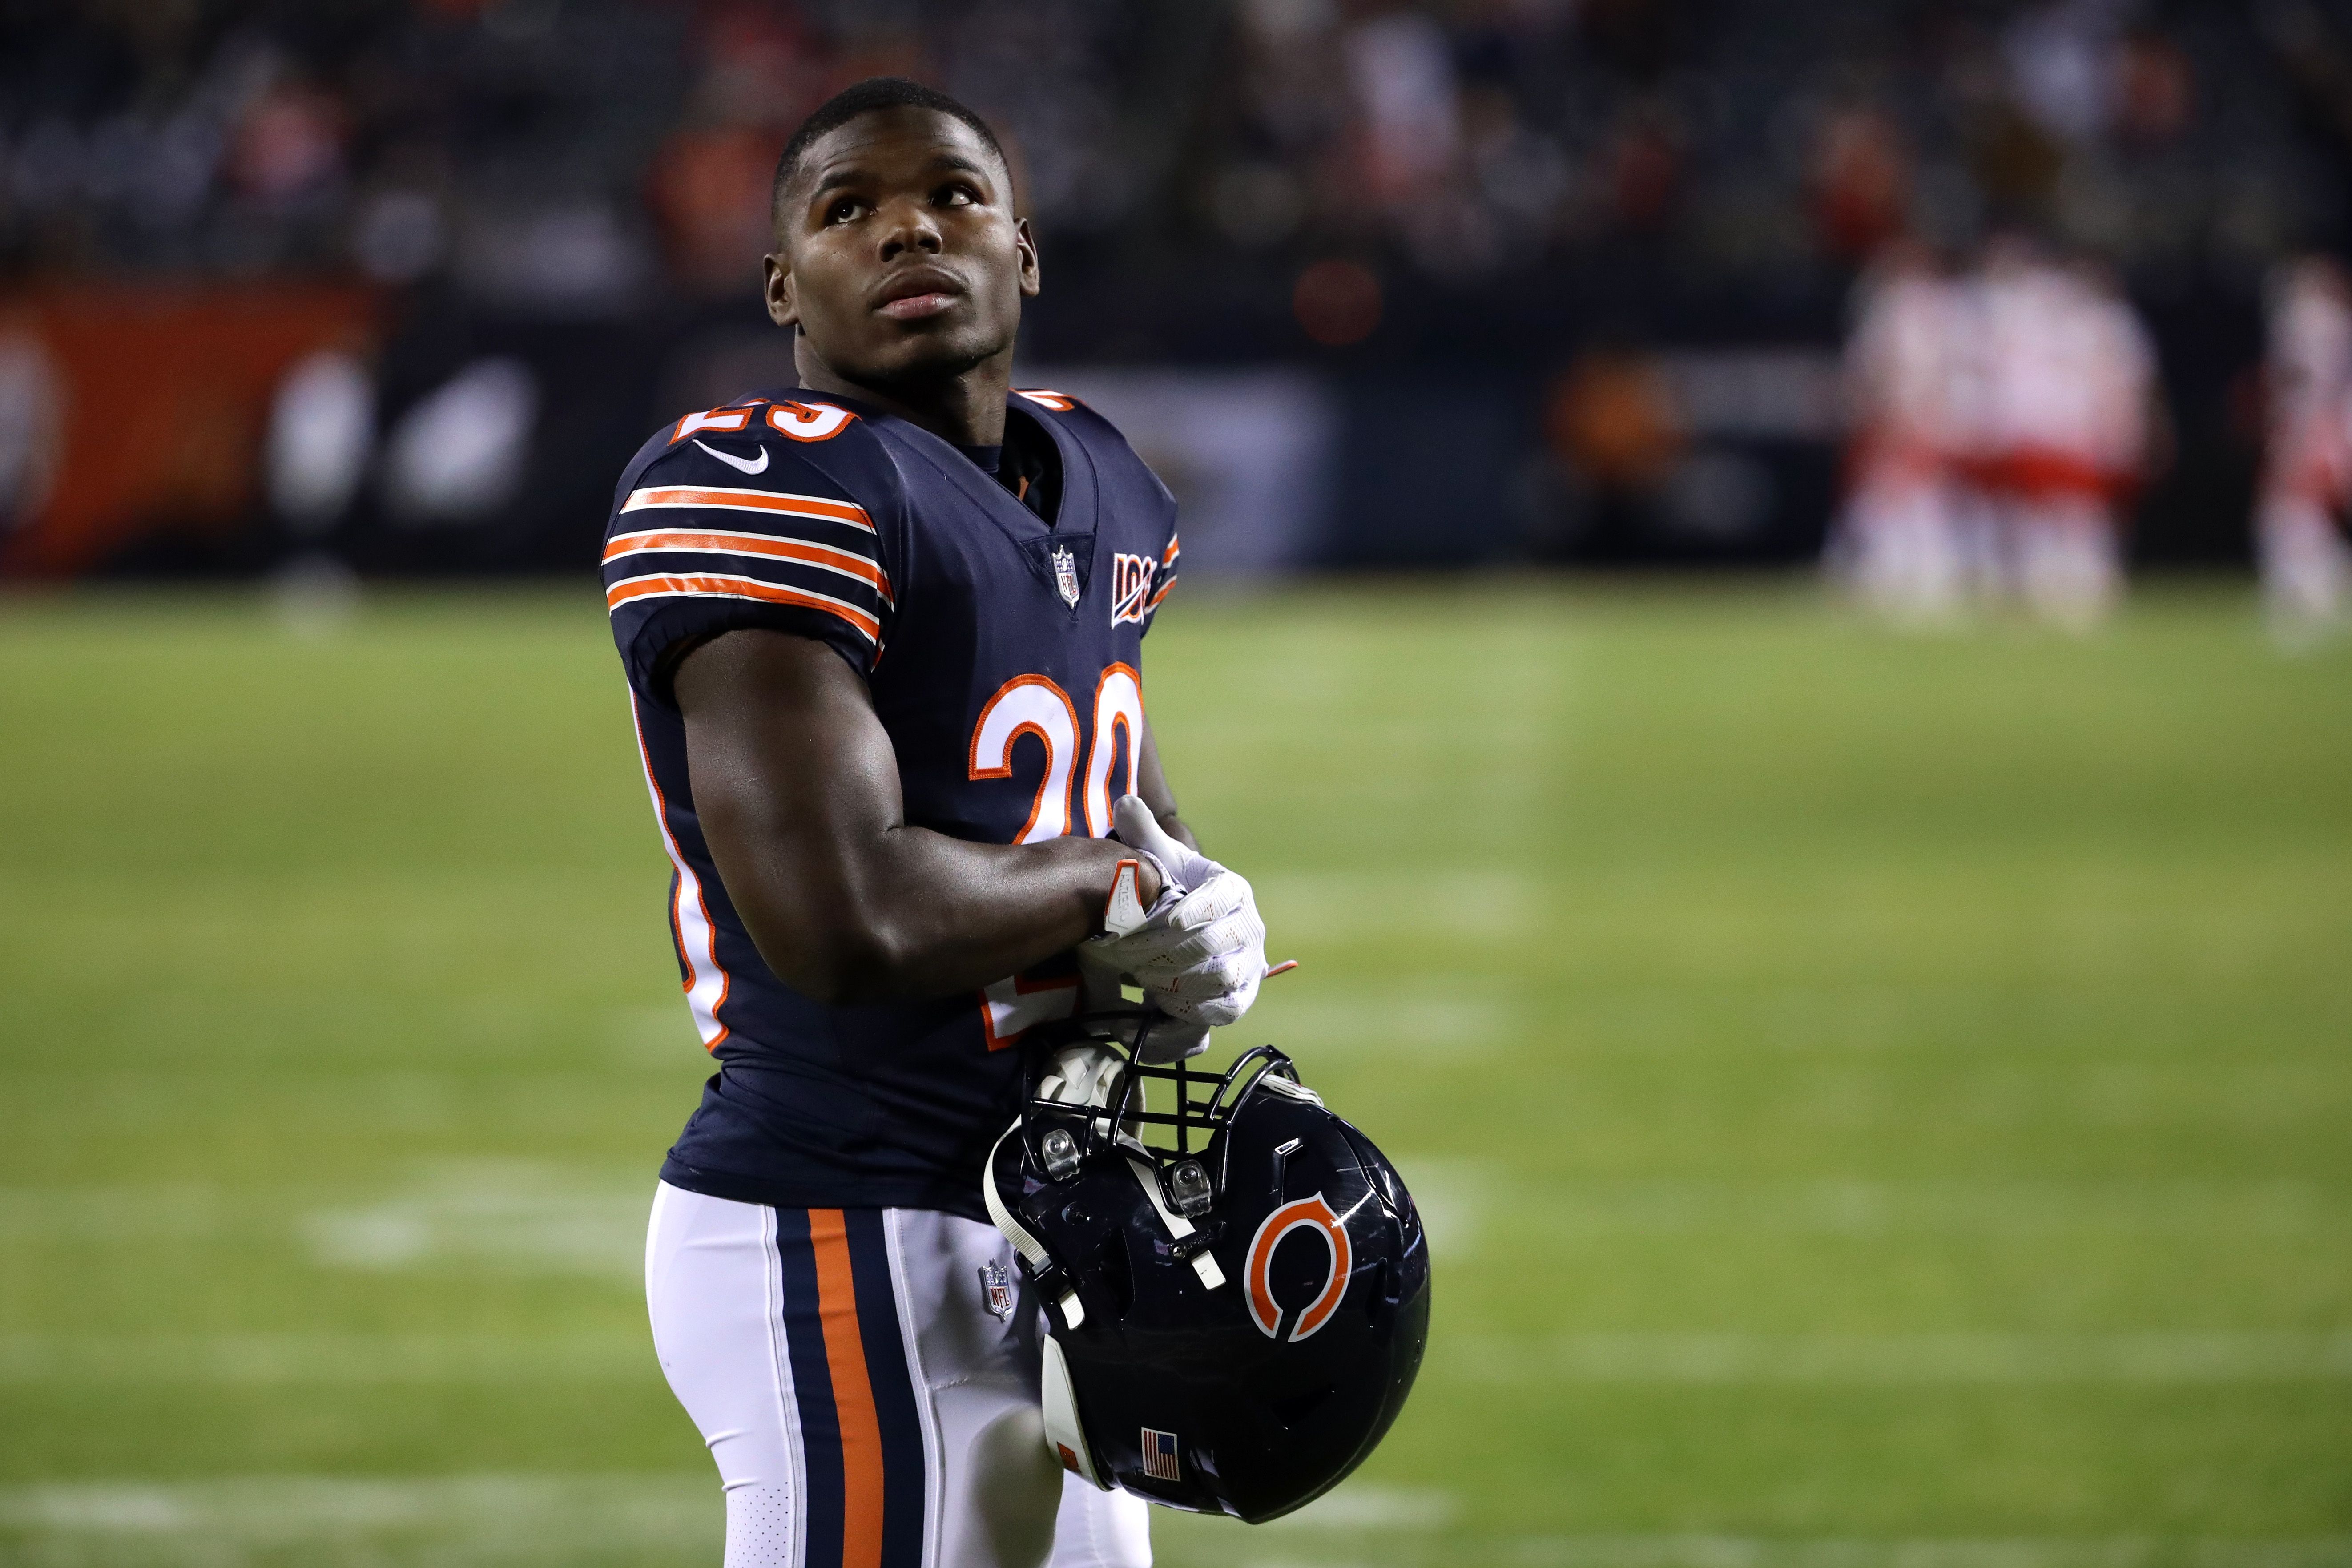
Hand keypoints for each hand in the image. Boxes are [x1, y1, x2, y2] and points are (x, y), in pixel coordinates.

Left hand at [1083, 796, 1267, 1033]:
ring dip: (1172, 983)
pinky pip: (1217, 1017)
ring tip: (1136, 978)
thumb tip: (1125, 803)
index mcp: (1232, 891)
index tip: (1165, 920)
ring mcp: (1248, 969)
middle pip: (1212, 947)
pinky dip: (1184, 1017)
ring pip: (1216, 983)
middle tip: (1124, 955)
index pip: (1220, 900)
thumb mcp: (1159, 861)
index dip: (1194, 911)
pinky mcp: (1238, 1002)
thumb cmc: (1174, 891)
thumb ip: (1142, 834)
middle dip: (1164, 953)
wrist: (1194, 931)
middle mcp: (1249, 930)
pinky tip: (1150, 1009)